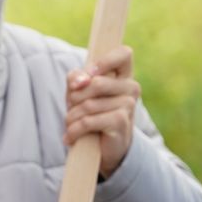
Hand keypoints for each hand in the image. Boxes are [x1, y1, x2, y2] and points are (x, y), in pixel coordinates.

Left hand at [64, 46, 139, 178]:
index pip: (124, 53)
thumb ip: (76, 78)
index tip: (89, 74)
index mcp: (124, 74)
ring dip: (71, 117)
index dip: (104, 61)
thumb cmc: (91, 113)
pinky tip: (70, 136)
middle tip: (71, 107)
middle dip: (74, 97)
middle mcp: (130, 87)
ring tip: (70, 124)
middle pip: (95, 82)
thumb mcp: (79, 92)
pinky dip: (74, 130)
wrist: (104, 147)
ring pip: (88, 105)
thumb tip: (80, 81)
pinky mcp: (120, 122)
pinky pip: (88, 121)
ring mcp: (128, 105)